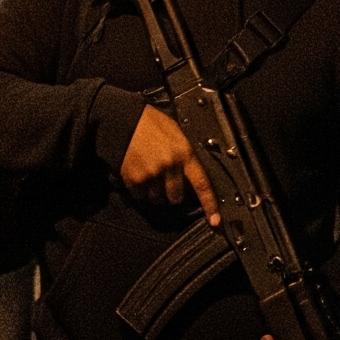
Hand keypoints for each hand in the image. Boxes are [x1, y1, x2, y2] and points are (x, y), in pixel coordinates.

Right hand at [119, 105, 219, 221]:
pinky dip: (139, 189)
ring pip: (157, 199)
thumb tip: (191, 172)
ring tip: (149, 172)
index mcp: (184, 152)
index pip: (201, 183)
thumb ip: (184, 153)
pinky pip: (140, 196)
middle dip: (171, 192)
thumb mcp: (176, 132)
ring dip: (154, 191)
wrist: (124, 119)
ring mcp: (152, 174)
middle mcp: (170, 165)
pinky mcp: (135, 179)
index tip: (215, 220)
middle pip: (176, 197)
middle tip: (164, 179)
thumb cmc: (150, 122)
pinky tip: (138, 172)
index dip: (209, 204)